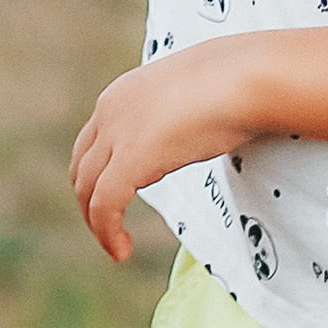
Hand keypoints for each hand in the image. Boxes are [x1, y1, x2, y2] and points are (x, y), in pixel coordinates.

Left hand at [70, 40, 263, 261]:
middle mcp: (110, 110)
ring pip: (87, 190)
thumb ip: (176, 116)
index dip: (98, 177)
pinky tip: (122, 251)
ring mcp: (117, 132)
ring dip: (97, 224)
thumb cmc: (234, 82)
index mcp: (124, 94)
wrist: (245, 77)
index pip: (93, 143)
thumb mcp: (190, 98)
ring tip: (118, 248)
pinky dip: (108, 233)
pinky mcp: (130, 158)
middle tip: (112, 229)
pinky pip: (105, 206)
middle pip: (82, 168)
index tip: (117, 201)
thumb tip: (192, 133)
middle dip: (91, 203)